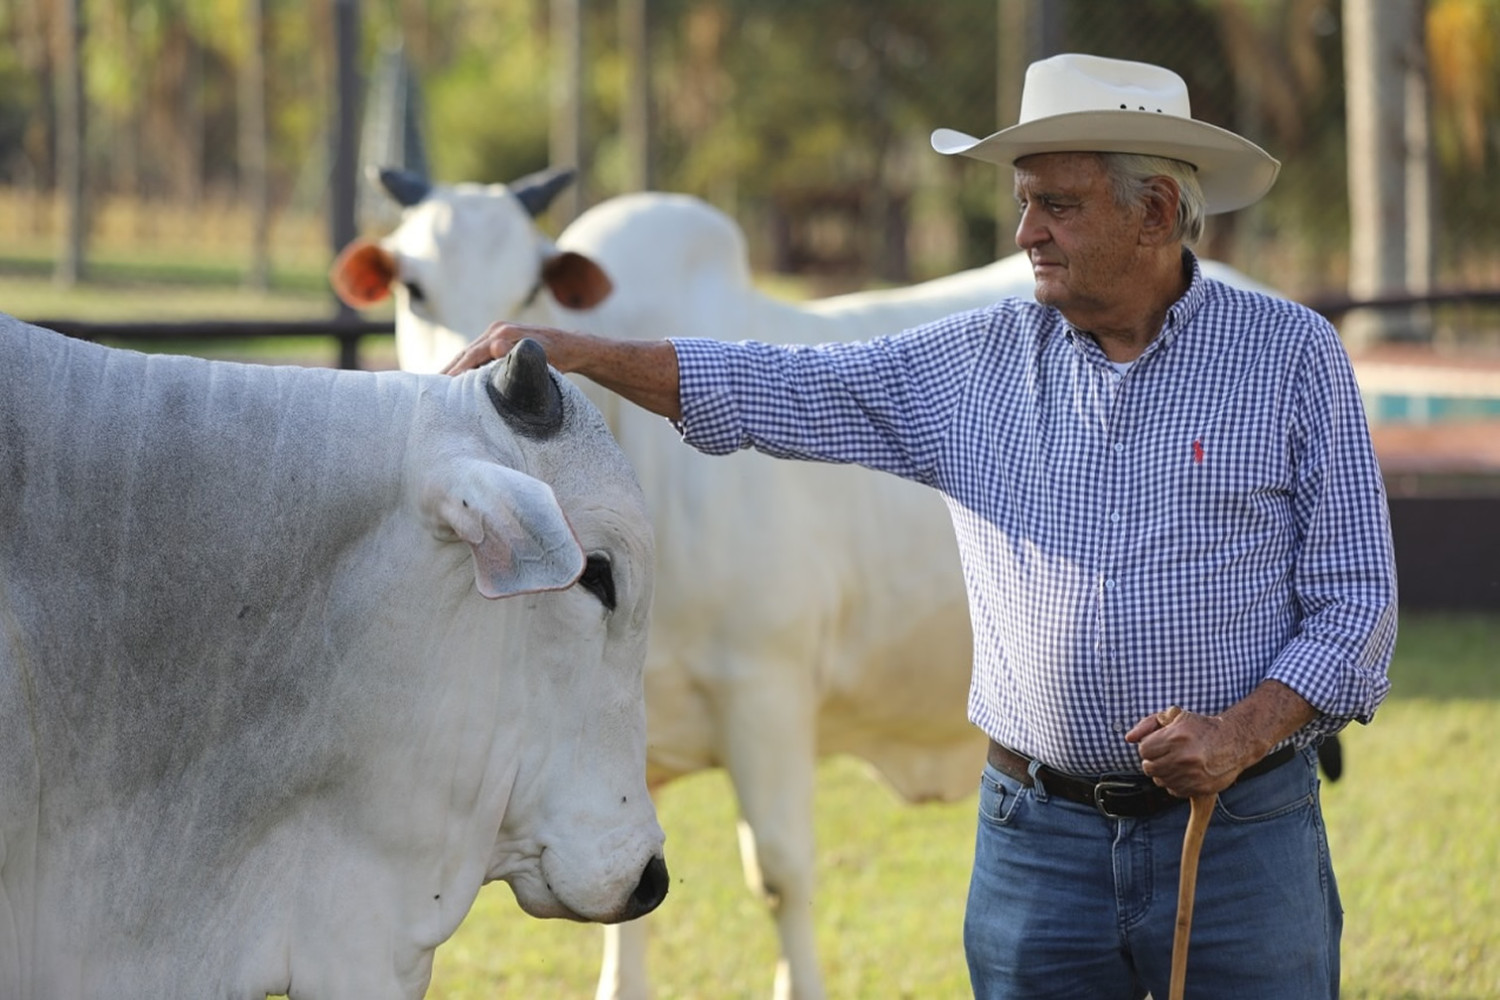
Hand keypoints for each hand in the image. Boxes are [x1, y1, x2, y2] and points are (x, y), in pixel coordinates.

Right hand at [442, 322, 577, 375]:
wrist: (570, 345)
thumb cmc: (557, 356)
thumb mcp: (539, 356)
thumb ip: (517, 353)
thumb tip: (494, 347)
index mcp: (503, 333)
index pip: (472, 355)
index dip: (456, 371)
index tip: (442, 387)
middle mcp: (497, 329)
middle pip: (466, 353)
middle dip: (448, 371)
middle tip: (430, 389)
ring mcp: (497, 332)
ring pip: (469, 353)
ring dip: (454, 368)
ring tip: (438, 387)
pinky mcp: (499, 337)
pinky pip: (477, 353)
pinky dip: (465, 365)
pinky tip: (455, 378)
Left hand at [1124, 708, 1245, 798]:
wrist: (1234, 742)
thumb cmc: (1202, 728)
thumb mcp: (1175, 717)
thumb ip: (1148, 724)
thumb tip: (1128, 738)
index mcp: (1176, 738)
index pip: (1143, 750)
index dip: (1149, 746)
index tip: (1158, 743)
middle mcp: (1183, 758)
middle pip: (1149, 767)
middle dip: (1153, 760)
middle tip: (1165, 754)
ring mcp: (1192, 775)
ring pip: (1160, 780)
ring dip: (1163, 772)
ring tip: (1176, 762)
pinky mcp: (1200, 788)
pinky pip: (1174, 791)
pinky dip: (1175, 783)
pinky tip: (1184, 773)